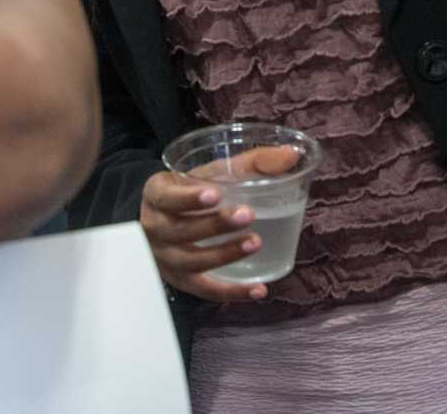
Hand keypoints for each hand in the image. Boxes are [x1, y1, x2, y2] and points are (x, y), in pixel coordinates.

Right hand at [139, 146, 301, 302]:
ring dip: (225, 255)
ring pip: (192, 262)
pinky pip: (206, 290)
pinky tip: (258, 289)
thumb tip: (291, 155)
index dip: (189, 198)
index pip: (167, 197)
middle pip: (181, 231)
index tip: (215, 194)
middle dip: (215, 225)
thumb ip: (250, 162)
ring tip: (255, 243)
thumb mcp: (210, 171)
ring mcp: (166, 259)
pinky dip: (233, 292)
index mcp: (158, 195)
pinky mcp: (182, 281)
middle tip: (248, 215)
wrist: (164, 217)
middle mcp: (155, 229)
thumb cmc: (192, 190)